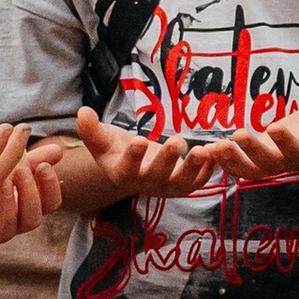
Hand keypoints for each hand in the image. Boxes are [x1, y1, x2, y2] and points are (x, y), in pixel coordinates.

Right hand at [71, 105, 224, 198]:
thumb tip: (82, 111)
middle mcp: (146, 184)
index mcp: (122, 174)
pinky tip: (216, 151)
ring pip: (182, 183)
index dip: (133, 157)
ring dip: (195, 168)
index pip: (127, 169)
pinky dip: (209, 169)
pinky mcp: (185, 184)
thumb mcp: (102, 139)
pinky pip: (199, 180)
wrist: (134, 164)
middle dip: (167, 159)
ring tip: (204, 151)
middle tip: (177, 141)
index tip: (139, 140)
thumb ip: (91, 129)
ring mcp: (167, 187)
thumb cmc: (116, 149)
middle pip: (157, 176)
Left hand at [193, 96, 298, 177]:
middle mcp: (285, 162)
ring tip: (215, 148)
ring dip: (231, 161)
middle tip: (238, 136)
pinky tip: (206, 150)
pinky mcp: (253, 161)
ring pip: (248, 169)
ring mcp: (268, 164)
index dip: (286, 141)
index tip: (275, 128)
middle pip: (268, 162)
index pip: (295, 149)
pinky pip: (236, 166)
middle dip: (252, 151)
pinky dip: (222, 161)